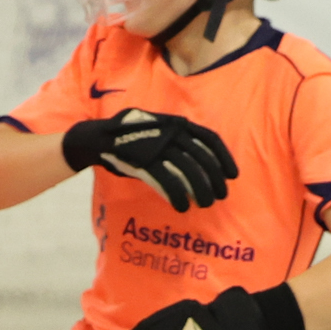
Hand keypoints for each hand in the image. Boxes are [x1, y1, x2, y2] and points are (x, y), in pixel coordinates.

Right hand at [62, 110, 236, 212]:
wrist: (97, 138)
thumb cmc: (129, 136)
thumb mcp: (156, 130)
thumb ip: (175, 141)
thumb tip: (197, 164)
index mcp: (177, 123)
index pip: (210, 139)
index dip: (224, 158)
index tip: (232, 175)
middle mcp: (171, 132)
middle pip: (203, 158)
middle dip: (215, 179)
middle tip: (221, 196)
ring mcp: (158, 146)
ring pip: (189, 171)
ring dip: (200, 190)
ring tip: (204, 204)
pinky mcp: (144, 161)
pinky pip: (167, 180)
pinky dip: (177, 195)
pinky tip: (182, 206)